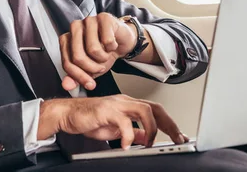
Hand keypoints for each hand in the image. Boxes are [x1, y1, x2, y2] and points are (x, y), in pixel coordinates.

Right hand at [37, 95, 189, 148]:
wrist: (67, 114)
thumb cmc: (88, 119)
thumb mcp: (115, 128)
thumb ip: (131, 131)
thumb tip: (146, 138)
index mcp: (128, 105)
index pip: (155, 111)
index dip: (169, 124)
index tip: (178, 137)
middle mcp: (125, 101)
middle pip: (155, 108)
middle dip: (169, 125)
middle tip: (177, 139)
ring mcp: (116, 104)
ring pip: (144, 110)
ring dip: (151, 129)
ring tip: (150, 143)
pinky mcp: (106, 110)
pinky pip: (124, 122)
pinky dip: (128, 136)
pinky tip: (125, 145)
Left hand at [59, 13, 137, 90]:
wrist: (121, 42)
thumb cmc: (103, 53)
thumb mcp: (89, 69)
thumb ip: (76, 77)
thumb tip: (66, 85)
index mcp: (67, 39)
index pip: (67, 62)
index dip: (79, 76)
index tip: (90, 85)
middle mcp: (75, 28)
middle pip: (77, 56)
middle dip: (91, 68)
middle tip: (100, 68)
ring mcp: (88, 20)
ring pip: (92, 49)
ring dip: (103, 58)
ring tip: (106, 55)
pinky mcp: (103, 17)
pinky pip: (107, 40)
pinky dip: (112, 47)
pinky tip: (113, 44)